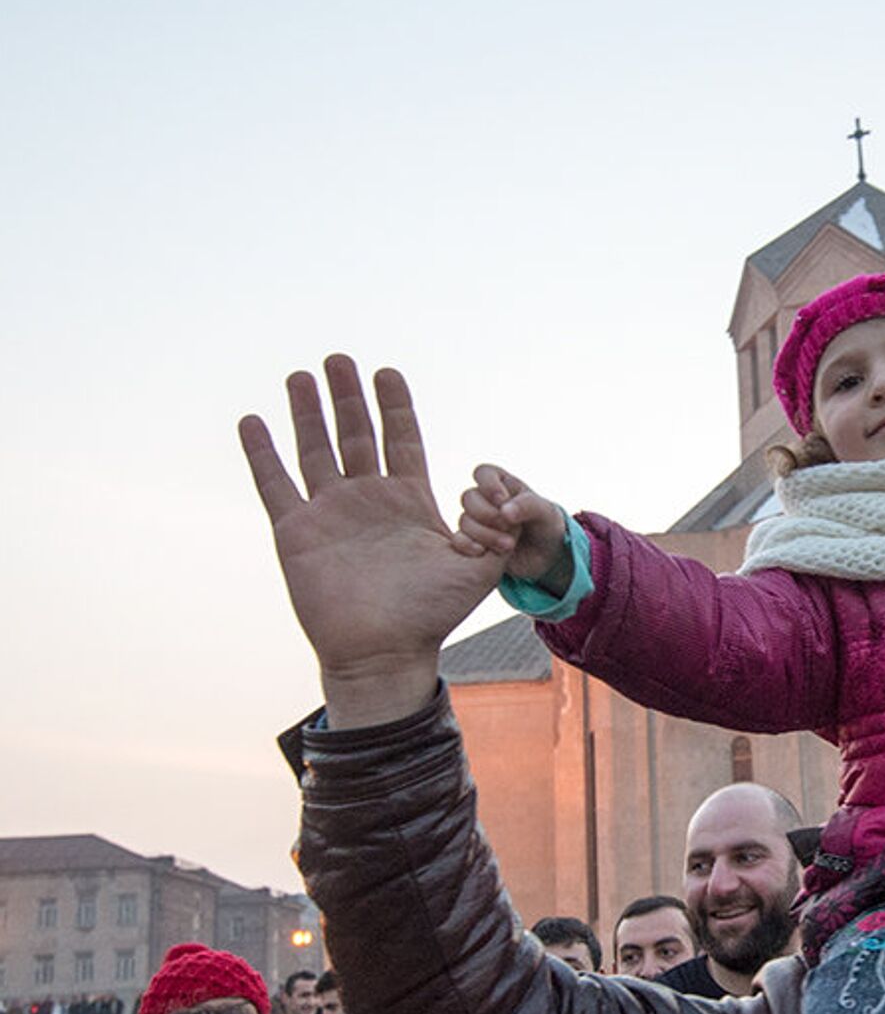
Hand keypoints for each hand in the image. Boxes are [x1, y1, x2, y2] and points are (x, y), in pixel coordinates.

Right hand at [239, 357, 502, 726]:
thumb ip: (496, 528)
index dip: (394, 406)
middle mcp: (368, 501)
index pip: (401, 440)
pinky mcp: (296, 532)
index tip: (387, 372)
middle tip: (340, 359)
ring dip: (306, 412)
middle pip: (356, 434)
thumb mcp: (479, 568)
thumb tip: (503, 497)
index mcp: (408, 502)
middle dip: (349, 397)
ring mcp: (330, 514)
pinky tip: (253, 420)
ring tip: (300, 375)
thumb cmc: (432, 615)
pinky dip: (262, 453)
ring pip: (314, 450)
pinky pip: (274, 485)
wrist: (385, 654)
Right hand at [455, 465, 568, 586]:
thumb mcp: (545, 511)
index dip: (489, 486)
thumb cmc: (546, 525)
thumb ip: (527, 506)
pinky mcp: (473, 542)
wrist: (547, 555)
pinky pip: (458, 540)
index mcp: (502, 483)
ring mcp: (478, 521)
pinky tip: (482, 552)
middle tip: (509, 526)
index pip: (483, 473)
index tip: (503, 500)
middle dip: (488, 514)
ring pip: (464, 520)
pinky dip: (467, 545)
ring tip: (509, 546)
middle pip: (469, 498)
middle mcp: (485, 500)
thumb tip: (504, 511)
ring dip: (485, 534)